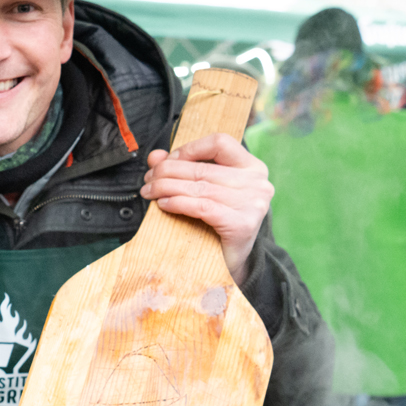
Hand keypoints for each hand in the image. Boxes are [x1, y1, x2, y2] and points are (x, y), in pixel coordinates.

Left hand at [139, 134, 272, 284]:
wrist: (236, 262)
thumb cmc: (220, 222)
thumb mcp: (204, 191)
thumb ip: (182, 169)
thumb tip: (155, 156)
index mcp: (252, 167)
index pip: (220, 143)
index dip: (189, 150)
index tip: (168, 161)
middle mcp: (258, 182)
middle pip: (203, 168)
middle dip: (167, 172)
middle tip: (148, 180)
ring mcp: (253, 203)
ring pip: (199, 187)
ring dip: (166, 188)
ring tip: (149, 192)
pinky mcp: (242, 224)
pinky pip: (202, 207)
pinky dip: (178, 203)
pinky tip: (164, 204)